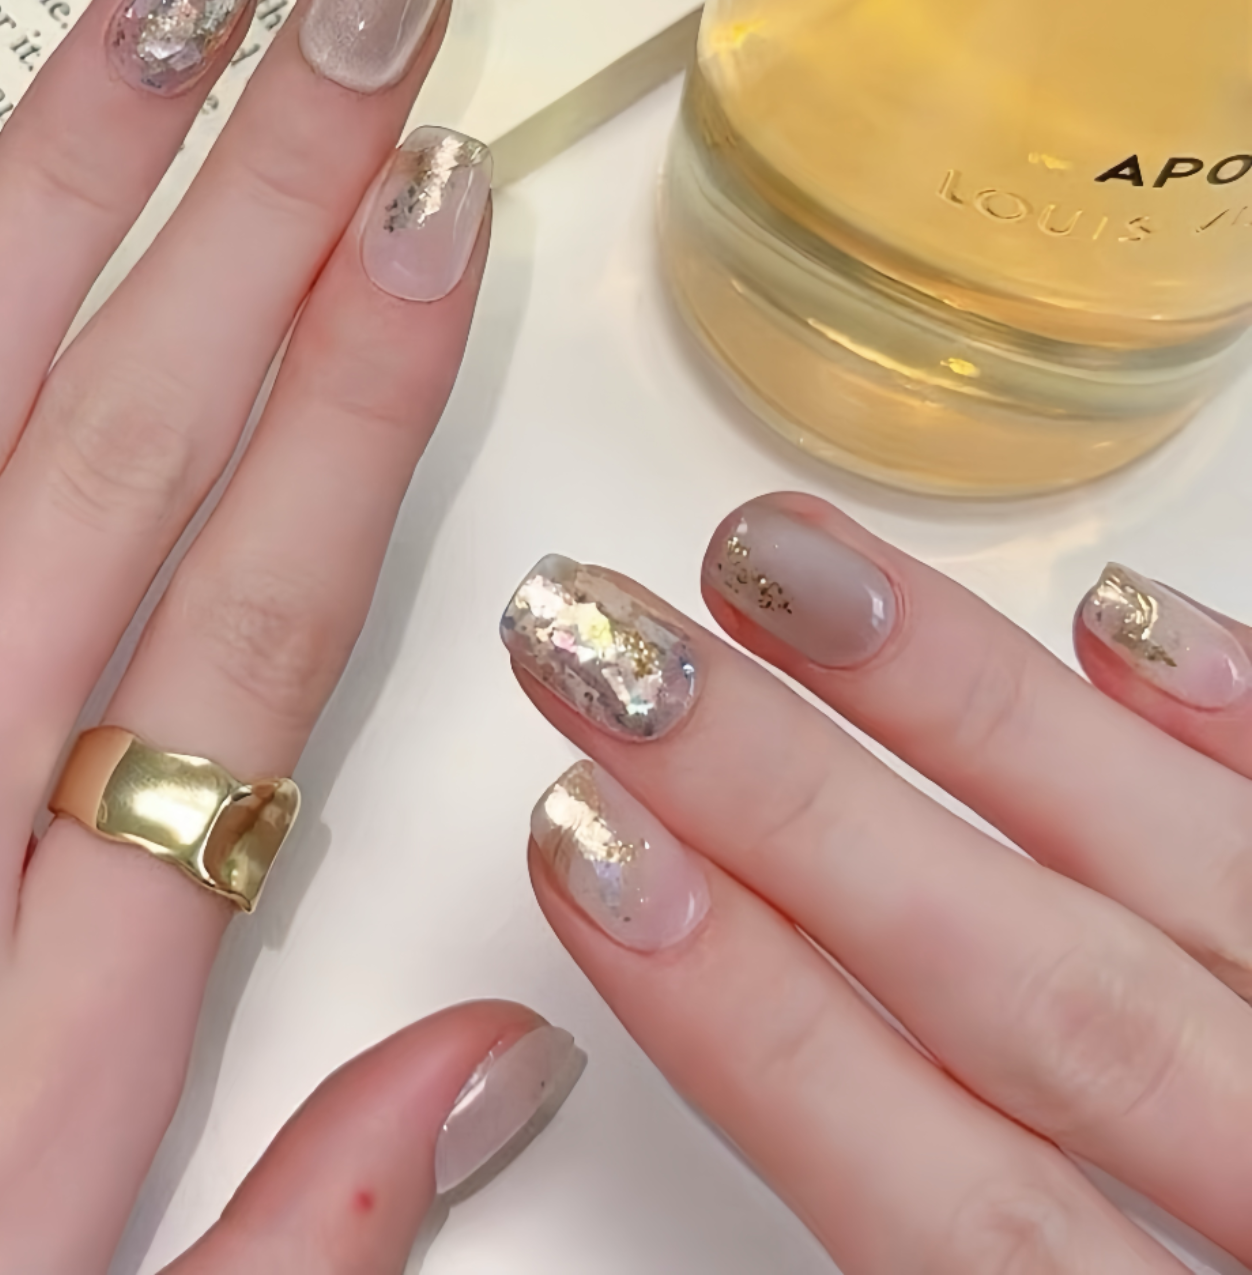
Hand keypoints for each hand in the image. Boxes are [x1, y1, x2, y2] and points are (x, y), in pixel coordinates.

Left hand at [0, 0, 561, 1272]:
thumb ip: (309, 1223)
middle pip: (119, 469)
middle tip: (359, 4)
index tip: (431, 210)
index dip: (360, 391)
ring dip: (59, 190)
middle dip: (262, 207)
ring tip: (171, 3)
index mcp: (40, 1033)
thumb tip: (510, 1046)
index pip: (257, 628)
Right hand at [505, 493, 1251, 1272]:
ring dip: (974, 712)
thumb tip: (829, 1126)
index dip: (750, 1019)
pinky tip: (1130, 620)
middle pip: (1041, 1003)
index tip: (582, 845)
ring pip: (1190, 887)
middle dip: (794, 810)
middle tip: (611, 650)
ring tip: (783, 563)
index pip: (949, 1209)